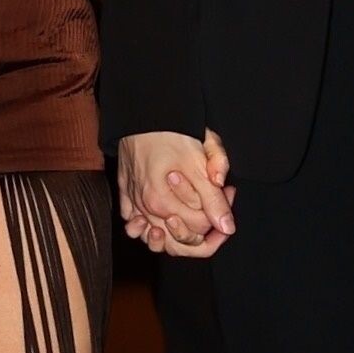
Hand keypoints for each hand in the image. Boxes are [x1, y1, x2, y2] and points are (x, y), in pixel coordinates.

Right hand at [119, 129, 235, 255]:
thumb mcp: (201, 163)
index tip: (228, 193)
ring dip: (173, 233)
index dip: (220, 213)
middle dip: (202, 224)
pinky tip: (161, 216)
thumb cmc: (173, 134)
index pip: (199, 229)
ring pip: (153, 238)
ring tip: (188, 214)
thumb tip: (227, 227)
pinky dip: (145, 226)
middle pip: (178, 239)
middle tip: (215, 198)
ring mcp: (133, 202)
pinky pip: (132, 223)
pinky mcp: (125, 194)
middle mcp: (145, 208)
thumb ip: (215, 199)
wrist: (145, 114)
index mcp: (163, 203)